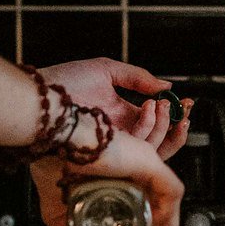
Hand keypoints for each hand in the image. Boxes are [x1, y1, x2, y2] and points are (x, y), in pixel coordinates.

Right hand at [30, 128, 184, 225]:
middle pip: (157, 203)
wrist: (52, 140)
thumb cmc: (51, 161)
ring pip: (167, 200)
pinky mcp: (150, 161)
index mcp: (116, 174)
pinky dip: (170, 218)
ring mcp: (144, 161)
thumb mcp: (58, 206)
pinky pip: (170, 193)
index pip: (139, 201)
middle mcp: (134, 166)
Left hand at [41, 59, 189, 160]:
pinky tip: (147, 110)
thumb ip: (138, 77)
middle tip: (184, 109)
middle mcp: (118, 135)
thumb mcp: (106, 71)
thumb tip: (167, 85)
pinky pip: (136, 153)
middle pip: (158, 141)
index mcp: (119, 117)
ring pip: (151, 149)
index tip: (184, 102)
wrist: (40, 97)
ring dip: (162, 126)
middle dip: (174, 125)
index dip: (171, 114)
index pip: (154, 122)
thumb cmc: (63, 81)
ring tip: (160, 105)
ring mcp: (113, 146)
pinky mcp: (106, 155)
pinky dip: (147, 132)